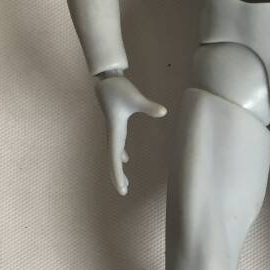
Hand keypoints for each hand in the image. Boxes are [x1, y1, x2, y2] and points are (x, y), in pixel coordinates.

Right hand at [93, 74, 166, 194]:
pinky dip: (121, 155)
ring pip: (114, 154)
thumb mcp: (135, 98)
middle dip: (118, 176)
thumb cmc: (118, 87)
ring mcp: (113, 130)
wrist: (106, 78)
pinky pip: (117, 145)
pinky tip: (127, 159)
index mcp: (115, 132)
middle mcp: (113, 133)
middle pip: (113, 160)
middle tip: (124, 191)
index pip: (115, 159)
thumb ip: (149, 106)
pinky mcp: (116, 124)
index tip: (122, 189)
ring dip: (118, 168)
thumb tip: (163, 112)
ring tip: (125, 181)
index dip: (117, 175)